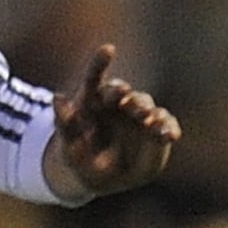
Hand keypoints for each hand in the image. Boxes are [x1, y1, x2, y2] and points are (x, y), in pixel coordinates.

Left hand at [44, 45, 179, 201]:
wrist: (103, 177)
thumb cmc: (81, 159)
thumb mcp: (69, 147)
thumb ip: (65, 123)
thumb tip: (57, 96)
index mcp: (92, 100)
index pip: (93, 78)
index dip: (100, 63)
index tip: (108, 50)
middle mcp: (117, 102)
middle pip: (121, 91)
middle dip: (125, 94)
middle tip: (127, 101)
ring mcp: (139, 114)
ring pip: (145, 105)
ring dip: (147, 111)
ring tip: (148, 120)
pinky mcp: (156, 128)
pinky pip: (165, 125)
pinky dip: (168, 128)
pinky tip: (170, 136)